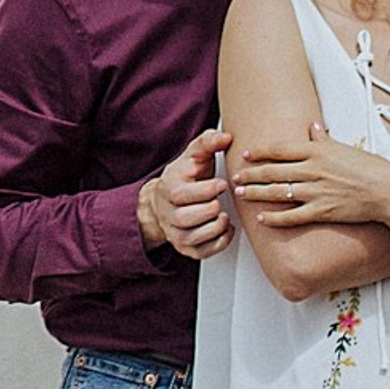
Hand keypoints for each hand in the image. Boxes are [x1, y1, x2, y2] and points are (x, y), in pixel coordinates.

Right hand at [139, 126, 233, 259]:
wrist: (163, 200)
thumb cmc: (184, 176)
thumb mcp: (193, 156)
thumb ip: (208, 143)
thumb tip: (226, 137)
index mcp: (168, 187)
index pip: (184, 194)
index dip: (207, 189)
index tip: (222, 184)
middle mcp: (167, 212)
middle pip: (188, 217)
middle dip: (211, 208)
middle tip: (220, 201)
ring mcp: (174, 232)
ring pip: (194, 236)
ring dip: (215, 226)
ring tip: (222, 215)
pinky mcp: (185, 248)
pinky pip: (202, 251)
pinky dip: (219, 242)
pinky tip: (224, 228)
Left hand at [232, 124, 389, 233]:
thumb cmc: (370, 168)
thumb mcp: (344, 147)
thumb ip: (323, 138)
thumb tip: (312, 126)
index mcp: (316, 151)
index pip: (279, 149)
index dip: (259, 152)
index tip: (245, 153)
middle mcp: (312, 169)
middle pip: (272, 171)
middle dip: (251, 174)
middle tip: (234, 175)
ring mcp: (316, 191)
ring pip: (278, 192)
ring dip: (256, 193)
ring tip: (241, 192)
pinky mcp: (322, 211)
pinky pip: (293, 216)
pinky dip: (275, 218)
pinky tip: (262, 219)